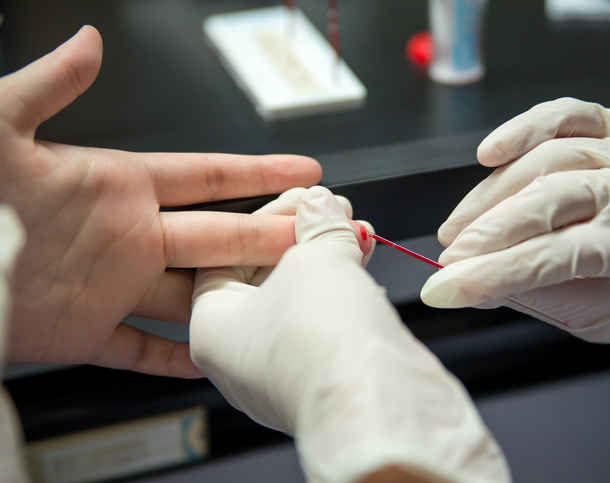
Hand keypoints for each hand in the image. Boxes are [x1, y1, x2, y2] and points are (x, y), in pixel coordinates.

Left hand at [0, 26, 321, 376]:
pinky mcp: (84, 332)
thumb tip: (88, 41)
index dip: (260, 172)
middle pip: (219, 235)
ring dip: (237, 295)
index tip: (304, 171)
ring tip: (283, 299)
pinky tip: (211, 360)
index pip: (208, 176)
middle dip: (271, 234)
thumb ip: (48, 84)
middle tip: (316, 236)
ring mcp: (111, 286)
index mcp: (119, 185)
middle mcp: (127, 235)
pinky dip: (177, 359)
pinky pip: (142, 350)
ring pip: (193, 293)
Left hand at [191, 187, 508, 482]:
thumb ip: (316, 224)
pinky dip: (344, 290)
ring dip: (330, 259)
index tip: (299, 198)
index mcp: (212, 328)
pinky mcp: (322, 378)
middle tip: (331, 209)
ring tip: (357, 230)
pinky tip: (364, 265)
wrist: (376, 408)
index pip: (227, 255)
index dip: (267, 218)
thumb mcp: (313, 259)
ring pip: (301, 299)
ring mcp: (282, 371)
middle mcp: (241, 356)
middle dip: (304, 236)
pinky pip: (326, 323)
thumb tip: (319, 205)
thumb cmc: (323, 346)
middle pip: (267, 275)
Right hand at [421, 98, 609, 347]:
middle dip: (488, 232)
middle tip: (449, 259)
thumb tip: (464, 283)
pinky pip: (566, 115)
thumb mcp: (596, 316)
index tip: (448, 287)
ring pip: (548, 160)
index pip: (561, 256)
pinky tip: (489, 153)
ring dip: (490, 196)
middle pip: (551, 199)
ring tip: (458, 228)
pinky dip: (522, 129)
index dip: (497, 271)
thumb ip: (532, 295)